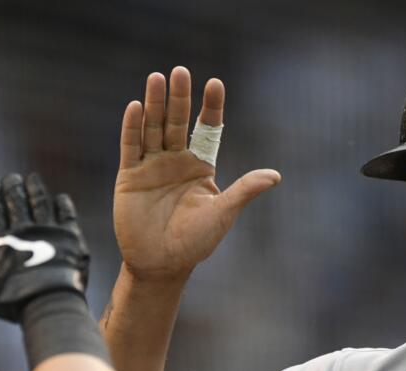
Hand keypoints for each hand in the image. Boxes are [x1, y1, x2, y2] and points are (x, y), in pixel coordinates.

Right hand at [0, 172, 88, 321]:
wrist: (50, 307)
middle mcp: (24, 231)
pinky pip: (66, 213)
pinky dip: (62, 204)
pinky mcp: (72, 237)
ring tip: (32, 178)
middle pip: (16, 200)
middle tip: (12, 178)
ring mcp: (49, 231)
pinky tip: (60, 199)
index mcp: (0, 241)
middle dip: (12, 186)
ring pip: (40, 201)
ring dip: (35, 187)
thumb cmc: (13, 304)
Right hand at [114, 66, 279, 281]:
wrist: (161, 264)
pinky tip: (137, 106)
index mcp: (200, 166)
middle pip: (177, 121)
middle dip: (179, 98)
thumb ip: (244, 191)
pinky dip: (133, 127)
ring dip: (155, 104)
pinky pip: (131, 147)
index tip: (215, 83)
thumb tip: (275, 176)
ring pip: (153, 128)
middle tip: (181, 71)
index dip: (211, 107)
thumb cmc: (195, 242)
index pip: (207, 129)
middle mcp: (175, 160)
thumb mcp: (223, 214)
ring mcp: (151, 166)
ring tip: (157, 78)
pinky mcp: (130, 176)